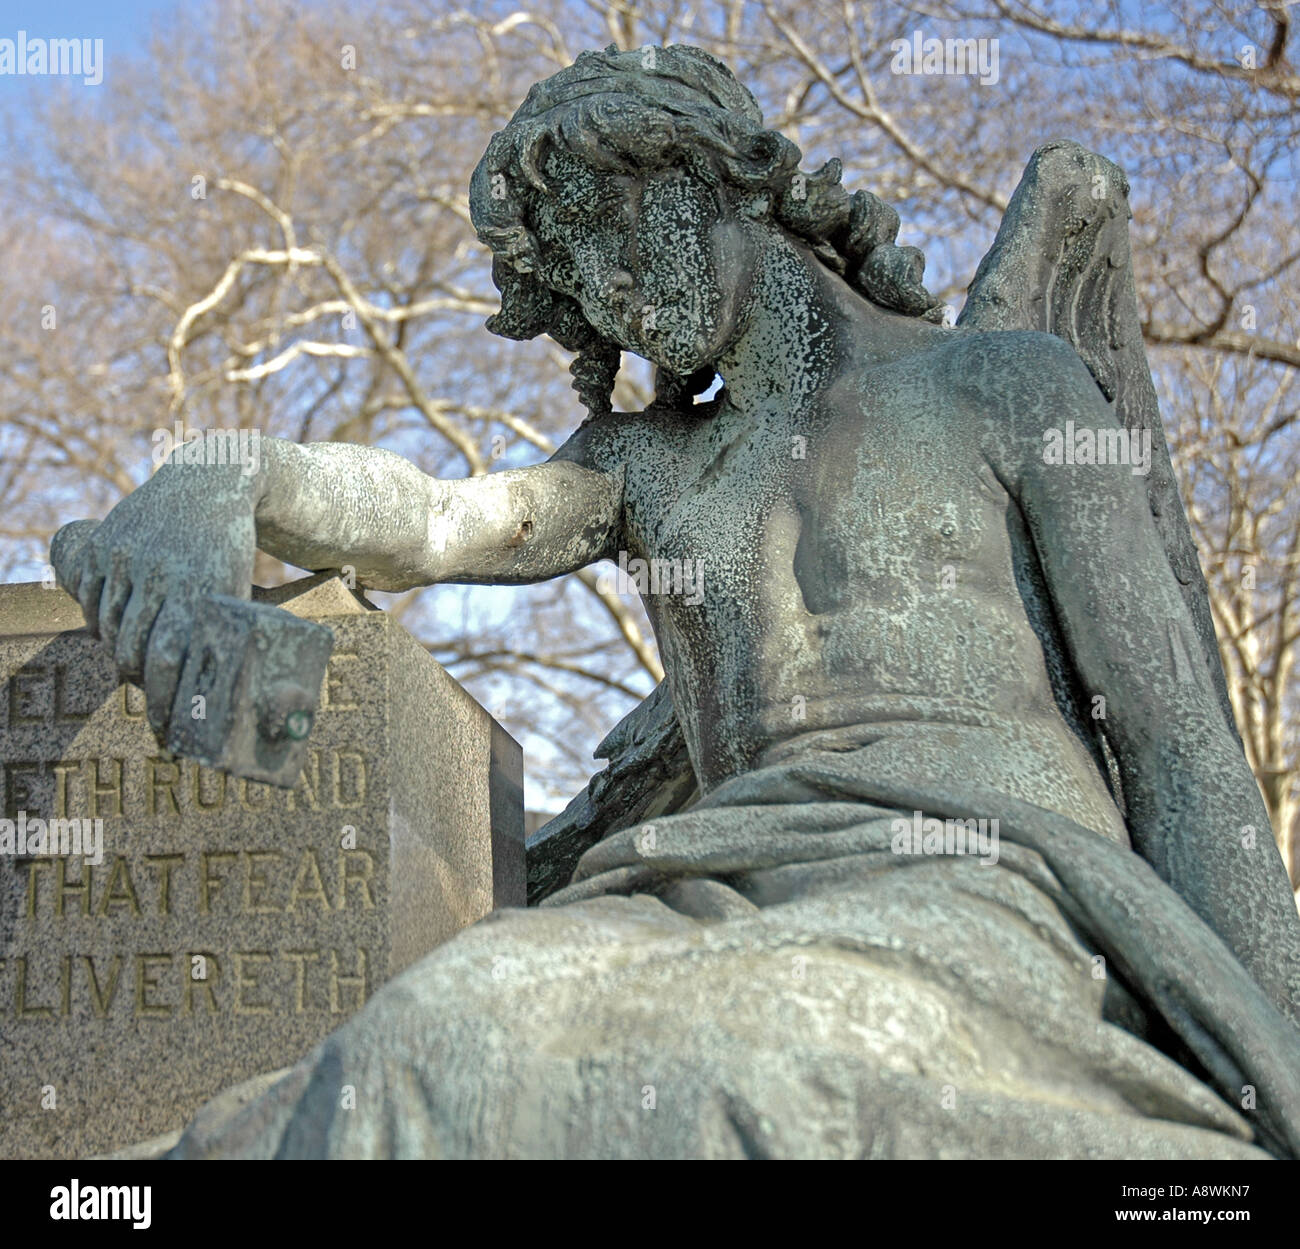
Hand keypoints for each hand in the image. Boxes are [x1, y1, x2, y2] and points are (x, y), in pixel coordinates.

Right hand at [50, 461, 257, 738]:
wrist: (214, 481)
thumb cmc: (236, 550)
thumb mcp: (241, 589)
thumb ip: (228, 635)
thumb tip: (232, 698)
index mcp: (199, 585)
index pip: (169, 657)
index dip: (165, 698)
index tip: (170, 728)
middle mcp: (158, 569)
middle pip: (133, 648)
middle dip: (142, 685)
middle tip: (158, 705)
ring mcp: (126, 554)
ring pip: (108, 627)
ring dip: (121, 656)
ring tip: (141, 671)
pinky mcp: (104, 543)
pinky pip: (89, 599)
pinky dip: (100, 624)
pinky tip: (118, 636)